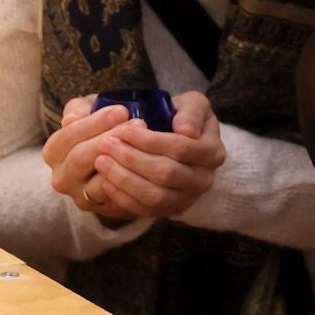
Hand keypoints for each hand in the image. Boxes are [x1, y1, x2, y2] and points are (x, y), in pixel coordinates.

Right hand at [43, 96, 137, 220]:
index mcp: (53, 153)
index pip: (69, 137)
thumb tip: (69, 120)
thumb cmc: (98, 126)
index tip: (121, 110)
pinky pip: (119, 199)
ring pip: (100, 182)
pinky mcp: (106, 211)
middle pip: (81, 159)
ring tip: (146, 139)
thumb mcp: (87, 110)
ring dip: (125, 160)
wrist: (115, 154)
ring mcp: (83, 199)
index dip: (95, 123)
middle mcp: (62, 180)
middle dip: (111, 139)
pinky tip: (148, 161)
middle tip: (138, 123)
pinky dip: (133, 179)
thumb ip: (78, 109)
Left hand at [88, 91, 225, 219]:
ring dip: (124, 179)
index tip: (124, 130)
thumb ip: (192, 112)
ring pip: (154, 196)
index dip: (149, 140)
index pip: (180, 148)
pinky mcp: (169, 211)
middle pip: (165, 174)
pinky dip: (124, 197)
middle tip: (106, 144)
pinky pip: (145, 210)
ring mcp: (187, 198)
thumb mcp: (193, 104)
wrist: (183, 142)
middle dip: (132, 159)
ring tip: (102, 161)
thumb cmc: (183, 118)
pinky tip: (106, 181)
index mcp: (212, 152)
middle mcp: (203, 180)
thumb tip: (186, 131)